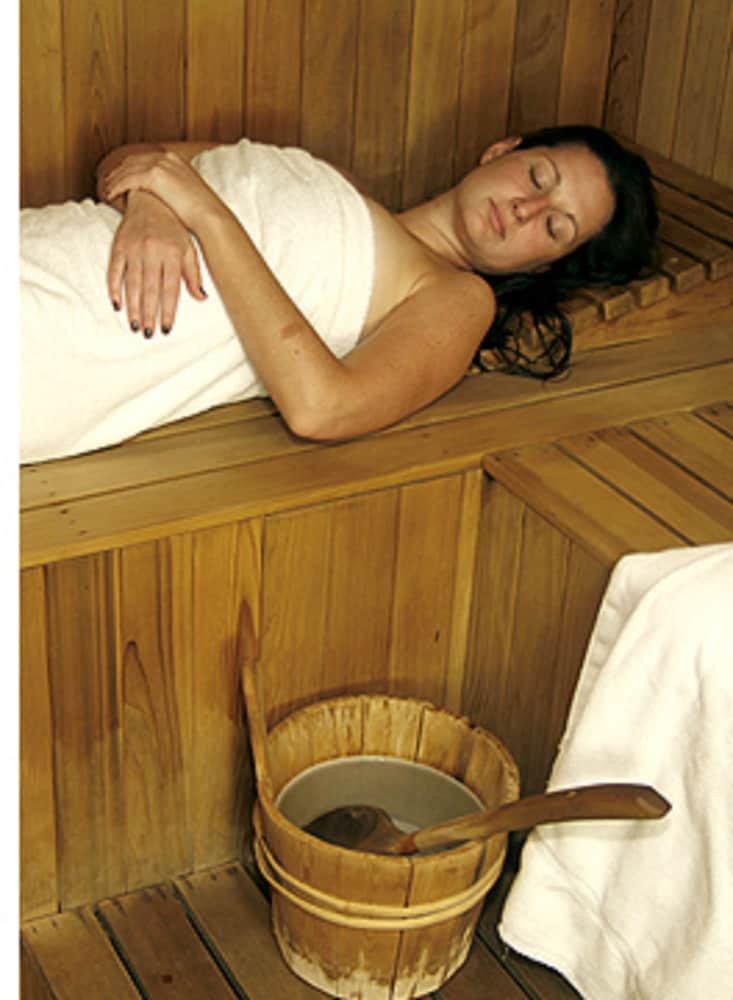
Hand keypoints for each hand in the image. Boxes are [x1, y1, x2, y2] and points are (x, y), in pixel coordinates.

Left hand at [102, 150, 218, 231]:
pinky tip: (111, 195)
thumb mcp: (187, 193)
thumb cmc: (201, 212)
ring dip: (115, 179)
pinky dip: (117, 186)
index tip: (120, 175)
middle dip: (119, 170)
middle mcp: (167, 157)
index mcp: (175, 159)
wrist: (208, 216)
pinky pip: (128, 179)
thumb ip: (174, 188)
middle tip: (107, 181)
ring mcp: (161, 164)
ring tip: (106, 189)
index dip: (130, 166)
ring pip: (128, 169)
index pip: (145, 158)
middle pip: (134, 160)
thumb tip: (167, 197)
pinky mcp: (154, 176)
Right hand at [108, 191, 206, 335]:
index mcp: (173, 253)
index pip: (171, 288)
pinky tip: (117, 305)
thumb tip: (201, 298)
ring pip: (133, 283)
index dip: (168, 310)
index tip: (166, 328)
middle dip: (150, 314)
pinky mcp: (119, 246)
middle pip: (151, 289)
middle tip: (149, 333)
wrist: (150, 200)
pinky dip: (114, 289)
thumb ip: (194, 274)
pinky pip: (115, 271)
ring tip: (136, 326)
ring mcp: (134, 248)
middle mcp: (153, 251)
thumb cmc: (174, 229)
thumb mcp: (189, 248)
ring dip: (133, 307)